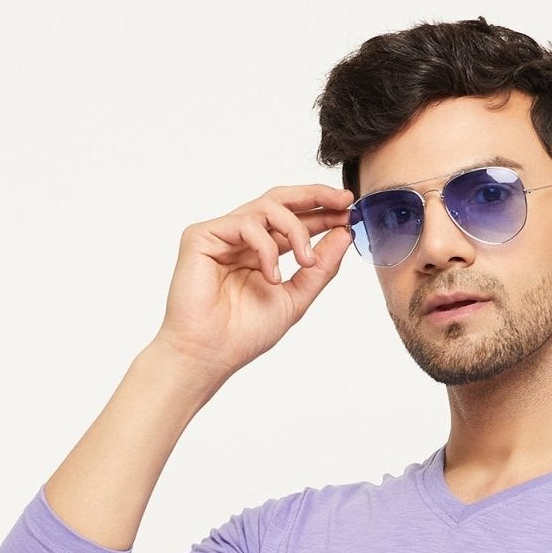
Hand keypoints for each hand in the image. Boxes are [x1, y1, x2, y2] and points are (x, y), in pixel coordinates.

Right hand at [150, 184, 355, 389]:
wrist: (208, 355)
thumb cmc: (242, 335)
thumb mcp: (295, 298)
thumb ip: (319, 268)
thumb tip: (344, 235)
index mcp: (259, 252)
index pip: (293, 222)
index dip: (322, 214)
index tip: (349, 213)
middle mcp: (240, 239)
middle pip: (280, 200)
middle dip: (315, 197)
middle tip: (343, 202)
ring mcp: (221, 235)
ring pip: (267, 207)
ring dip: (296, 230)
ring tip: (305, 261)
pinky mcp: (202, 235)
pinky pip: (245, 223)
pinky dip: (266, 247)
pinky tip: (271, 276)